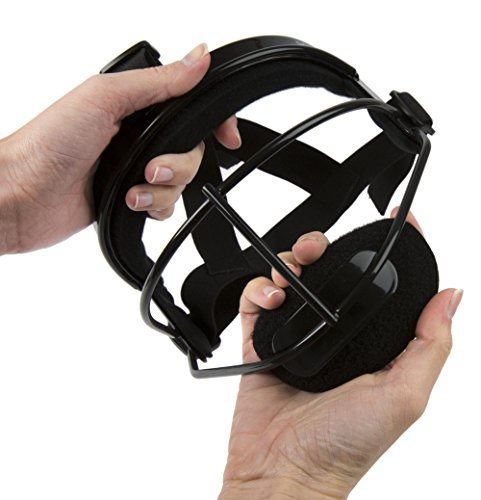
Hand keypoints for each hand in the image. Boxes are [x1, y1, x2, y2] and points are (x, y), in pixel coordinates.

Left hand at [0, 43, 239, 253]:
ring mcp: (134, 167)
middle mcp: (137, 135)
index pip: (190, 106)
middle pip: (191, 150)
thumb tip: (199, 57)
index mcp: (134, 104)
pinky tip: (129, 202)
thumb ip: (158, 82)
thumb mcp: (105, 99)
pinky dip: (152, 206)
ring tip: (133, 187)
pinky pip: (164, 205)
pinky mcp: (129, 197)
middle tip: (151, 166)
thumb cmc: (47, 142)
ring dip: (162, 188)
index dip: (214, 121)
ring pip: (180, 181)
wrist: (19, 196)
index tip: (226, 137)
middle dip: (178, 163)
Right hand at [220, 214, 461, 499]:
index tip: (397, 222)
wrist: (284, 470)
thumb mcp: (403, 396)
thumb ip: (430, 345)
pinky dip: (259, 289)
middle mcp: (336, 335)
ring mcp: (298, 336)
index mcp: (372, 344)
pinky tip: (271, 296)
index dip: (393, 252)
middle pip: (332, 273)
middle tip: (320, 246)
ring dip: (291, 262)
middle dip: (326, 246)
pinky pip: (256, 301)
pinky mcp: (263, 342)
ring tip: (292, 269)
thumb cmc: (345, 445)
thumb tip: (452, 297)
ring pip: (293, 279)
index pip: (386, 286)